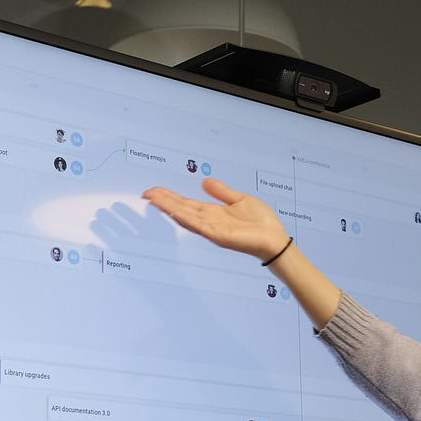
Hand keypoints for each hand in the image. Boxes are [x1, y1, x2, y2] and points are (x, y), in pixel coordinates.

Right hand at [143, 178, 290, 261]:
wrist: (274, 238)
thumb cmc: (261, 222)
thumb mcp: (240, 200)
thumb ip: (222, 192)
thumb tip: (205, 181)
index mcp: (212, 212)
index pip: (186, 203)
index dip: (170, 197)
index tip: (155, 190)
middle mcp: (208, 221)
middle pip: (181, 208)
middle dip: (164, 200)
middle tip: (146, 192)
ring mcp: (211, 228)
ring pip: (185, 215)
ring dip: (169, 207)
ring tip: (153, 198)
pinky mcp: (218, 234)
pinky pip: (198, 224)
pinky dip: (185, 217)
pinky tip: (173, 210)